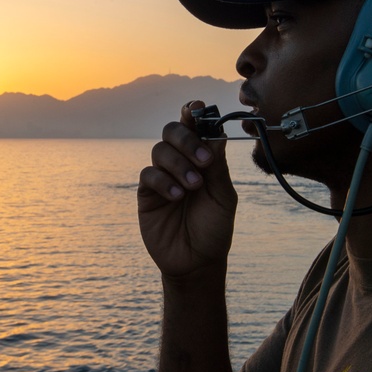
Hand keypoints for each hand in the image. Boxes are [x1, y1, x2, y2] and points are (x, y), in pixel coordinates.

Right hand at [138, 101, 237, 278]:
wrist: (197, 262)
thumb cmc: (214, 229)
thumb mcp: (223, 197)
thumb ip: (218, 166)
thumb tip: (216, 132)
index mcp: (203, 158)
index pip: (195, 126)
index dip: (194, 113)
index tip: (199, 109)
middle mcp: (181, 161)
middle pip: (172, 130)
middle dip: (187, 139)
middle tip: (204, 160)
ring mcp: (163, 176)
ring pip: (160, 150)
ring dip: (178, 163)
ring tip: (193, 186)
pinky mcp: (147, 193)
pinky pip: (148, 175)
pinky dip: (164, 181)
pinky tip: (177, 196)